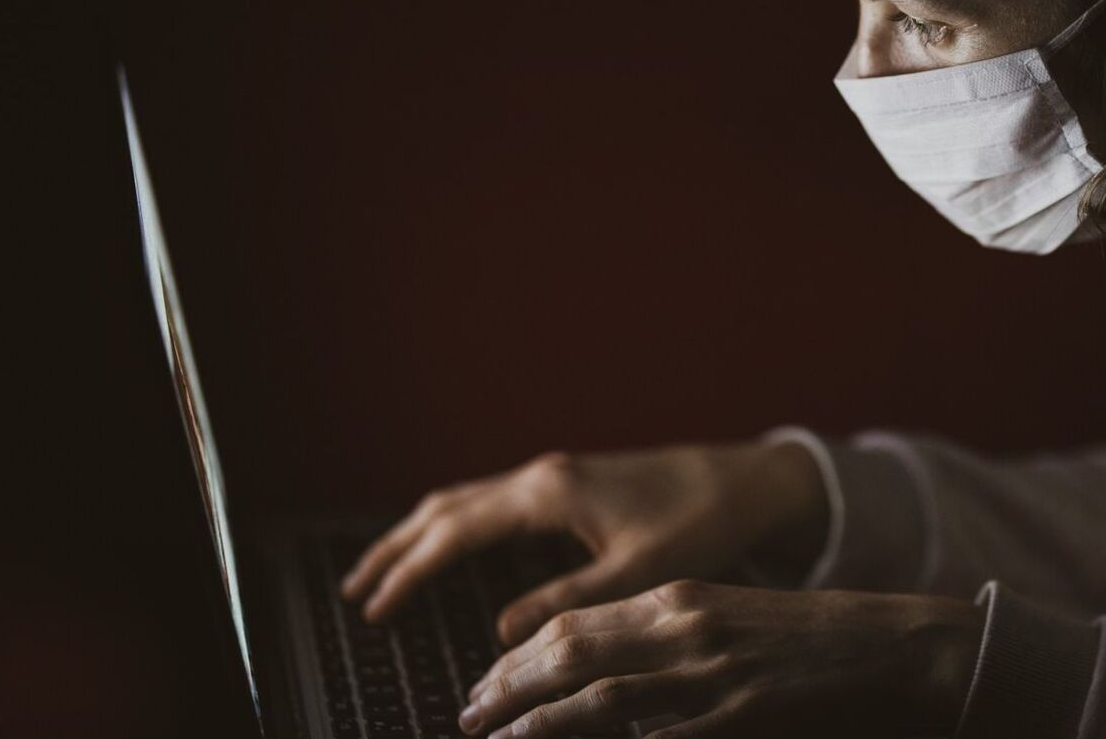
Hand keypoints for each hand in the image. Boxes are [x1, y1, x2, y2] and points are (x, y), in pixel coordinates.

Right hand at [340, 442, 827, 642]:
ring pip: (465, 500)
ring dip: (421, 534)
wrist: (749, 481)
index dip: (410, 572)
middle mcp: (544, 476)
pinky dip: (456, 524)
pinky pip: (492, 501)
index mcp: (551, 493)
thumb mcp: (638, 573)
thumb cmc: (703, 522)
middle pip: (446, 509)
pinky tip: (450, 548)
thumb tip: (502, 630)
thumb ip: (566, 602)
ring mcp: (556, 475)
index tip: (374, 609)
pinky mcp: (571, 484)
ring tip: (384, 572)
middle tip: (355, 593)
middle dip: (397, 549)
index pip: (455, 532)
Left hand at [457, 580, 983, 738]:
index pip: (575, 623)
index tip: (483, 683)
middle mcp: (685, 626)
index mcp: (682, 597)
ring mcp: (708, 672)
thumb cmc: (812, 637)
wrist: (891, 644)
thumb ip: (668, 642)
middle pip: (569, 652)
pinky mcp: (735, 712)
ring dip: (532, 720)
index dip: (518, 657)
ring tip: (492, 736)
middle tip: (466, 715)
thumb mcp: (731, 621)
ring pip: (597, 695)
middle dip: (505, 687)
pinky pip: (654, 730)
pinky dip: (600, 736)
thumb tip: (606, 688)